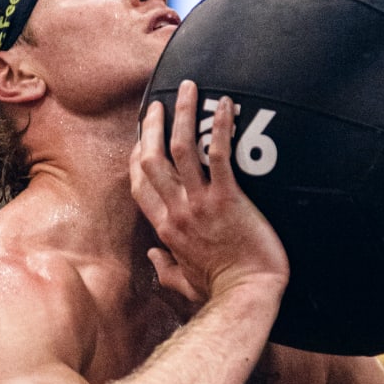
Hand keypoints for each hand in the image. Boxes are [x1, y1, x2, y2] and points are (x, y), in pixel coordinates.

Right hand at [130, 79, 288, 305]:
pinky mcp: (228, 200)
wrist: (246, 295)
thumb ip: (164, 269)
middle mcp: (177, 212)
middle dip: (153, 127)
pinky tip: (224, 106)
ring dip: (182, 115)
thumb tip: (152, 258)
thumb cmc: (218, 291)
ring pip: (181, 150)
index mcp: (165, 229)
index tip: (140, 140)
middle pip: (153, 159)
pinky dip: (220, 128)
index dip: (137, 158)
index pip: (140, 185)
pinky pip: (219, 156)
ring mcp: (200, 204)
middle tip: (159, 104)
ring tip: (188, 88)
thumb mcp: (182, 283)